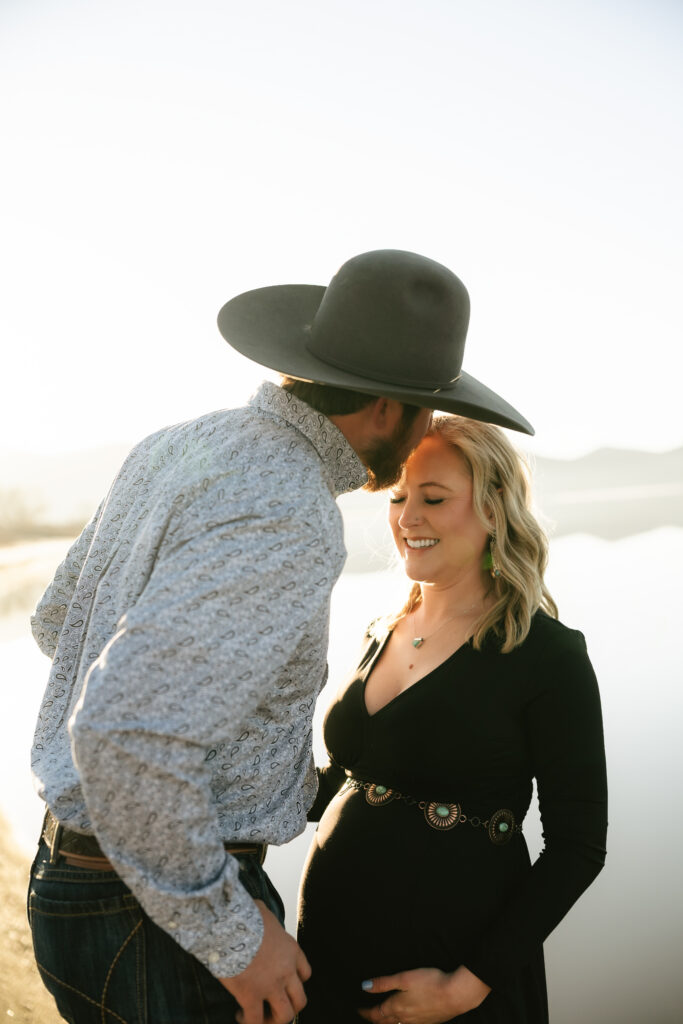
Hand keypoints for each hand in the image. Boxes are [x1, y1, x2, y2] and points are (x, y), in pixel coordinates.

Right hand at [219, 900, 310, 1023]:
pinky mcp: (250, 995)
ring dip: (273, 1021)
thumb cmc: (243, 914)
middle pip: (300, 1000)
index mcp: (291, 950)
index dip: (295, 982)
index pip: (305, 974)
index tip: (282, 983)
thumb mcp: (263, 911)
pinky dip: (249, 1022)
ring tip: (260, 1018)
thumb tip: (258, 909)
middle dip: (289, 1007)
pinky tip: (239, 1015)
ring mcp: (270, 985)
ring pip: (285, 1015)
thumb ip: (267, 918)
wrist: (228, 923)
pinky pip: (255, 1021)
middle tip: (273, 1007)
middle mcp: (286, 970)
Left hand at [357, 965, 490, 1023]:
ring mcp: (417, 1022)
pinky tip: (405, 1022)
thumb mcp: (403, 978)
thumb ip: (383, 983)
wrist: (455, 995)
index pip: (376, 1014)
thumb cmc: (430, 983)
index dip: (366, 1012)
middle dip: (375, 1020)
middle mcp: (405, 1018)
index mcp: (397, 1007)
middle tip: (368, 1016)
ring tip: (382, 1021)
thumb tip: (364, 986)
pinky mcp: (428, 1022)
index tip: (359, 1010)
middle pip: (385, 1023)